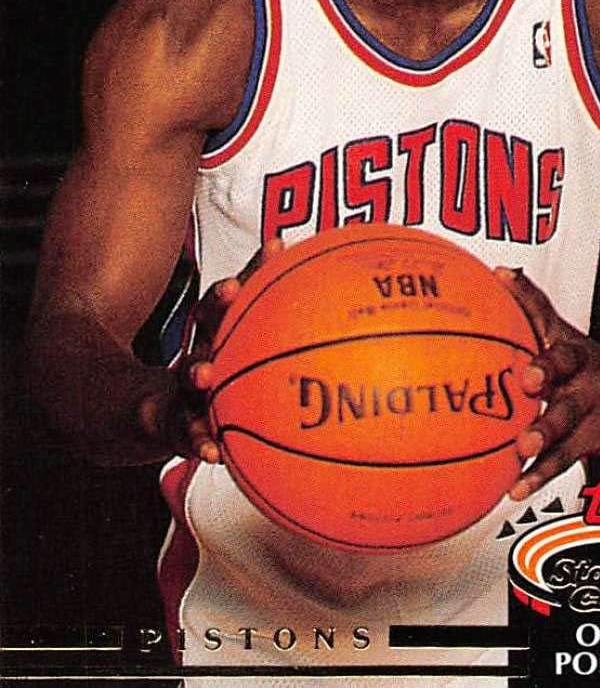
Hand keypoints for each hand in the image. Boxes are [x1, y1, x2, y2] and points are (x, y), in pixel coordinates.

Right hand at [138, 240, 283, 461]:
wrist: (162, 415)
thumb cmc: (221, 375)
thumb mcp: (243, 352)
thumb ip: (282, 329)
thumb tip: (334, 295)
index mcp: (218, 328)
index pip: (235, 289)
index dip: (254, 264)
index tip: (274, 247)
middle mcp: (202, 347)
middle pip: (206, 317)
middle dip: (218, 300)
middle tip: (231, 290)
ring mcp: (186, 385)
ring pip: (188, 374)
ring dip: (196, 371)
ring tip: (203, 374)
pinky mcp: (178, 424)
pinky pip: (188, 434)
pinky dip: (200, 442)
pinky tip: (213, 453)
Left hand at [496, 268, 599, 499]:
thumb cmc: (588, 361)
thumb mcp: (563, 332)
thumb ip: (531, 304)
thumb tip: (499, 269)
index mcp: (569, 345)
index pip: (546, 315)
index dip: (528, 299)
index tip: (507, 283)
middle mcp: (582, 372)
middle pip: (564, 368)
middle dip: (547, 371)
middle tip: (526, 379)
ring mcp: (591, 406)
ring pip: (566, 418)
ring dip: (545, 432)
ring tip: (522, 447)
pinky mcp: (594, 438)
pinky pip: (564, 458)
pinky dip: (540, 474)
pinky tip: (515, 488)